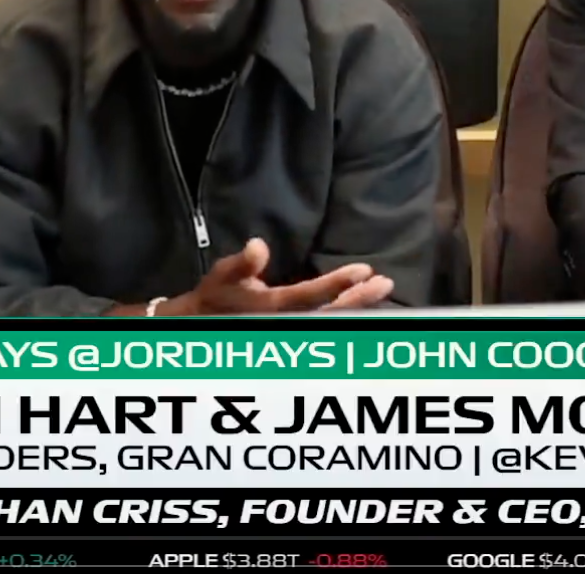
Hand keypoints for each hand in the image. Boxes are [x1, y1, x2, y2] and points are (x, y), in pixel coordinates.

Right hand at [152, 239, 393, 315]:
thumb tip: (259, 245)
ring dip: (358, 310)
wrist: (199, 329)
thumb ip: (241, 264)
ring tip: (381, 291)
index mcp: (269, 309)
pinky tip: (365, 309)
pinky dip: (348, 320)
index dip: (337, 284)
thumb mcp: (221, 276)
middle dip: (358, 301)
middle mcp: (284, 326)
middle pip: (329, 317)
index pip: (308, 297)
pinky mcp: (294, 338)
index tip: (365, 271)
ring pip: (331, 327)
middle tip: (385, 283)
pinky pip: (327, 331)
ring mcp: (290, 335)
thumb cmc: (214, 297)